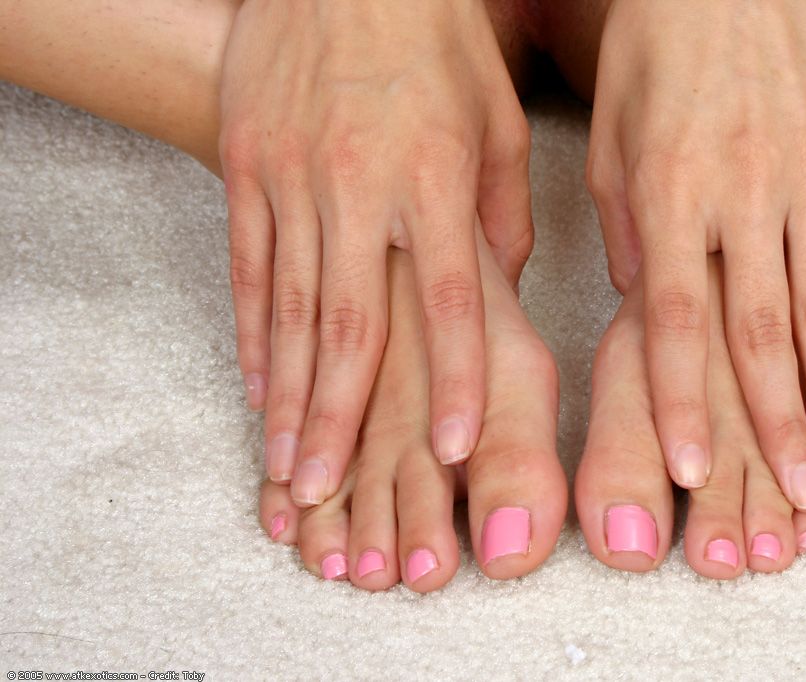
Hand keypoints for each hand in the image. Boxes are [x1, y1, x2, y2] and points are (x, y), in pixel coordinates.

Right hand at [219, 0, 532, 505]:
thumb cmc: (435, 36)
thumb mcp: (496, 115)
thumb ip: (502, 210)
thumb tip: (503, 289)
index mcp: (435, 176)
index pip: (449, 300)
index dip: (454, 380)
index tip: (453, 450)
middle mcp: (360, 187)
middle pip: (353, 325)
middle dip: (341, 420)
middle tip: (328, 491)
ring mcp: (293, 178)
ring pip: (293, 308)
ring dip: (292, 396)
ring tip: (289, 464)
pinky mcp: (247, 164)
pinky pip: (249, 265)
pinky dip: (254, 332)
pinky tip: (258, 386)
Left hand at [586, 0, 805, 508]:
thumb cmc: (653, 52)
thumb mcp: (612, 134)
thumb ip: (627, 228)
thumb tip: (646, 311)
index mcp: (668, 191)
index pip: (677, 318)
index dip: (683, 402)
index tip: (695, 470)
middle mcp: (743, 190)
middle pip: (764, 328)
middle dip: (780, 423)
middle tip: (797, 497)